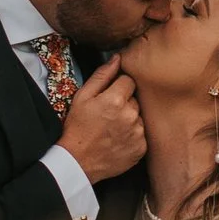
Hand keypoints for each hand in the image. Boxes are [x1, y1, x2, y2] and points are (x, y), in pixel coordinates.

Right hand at [58, 57, 143, 182]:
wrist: (78, 161)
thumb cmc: (77, 128)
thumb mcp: (82, 97)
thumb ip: (101, 76)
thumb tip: (117, 58)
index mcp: (115, 100)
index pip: (129, 81)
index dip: (118, 87)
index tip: (109, 96)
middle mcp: (130, 115)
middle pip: (135, 99)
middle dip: (124, 103)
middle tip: (108, 114)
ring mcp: (138, 133)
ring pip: (139, 116)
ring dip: (129, 119)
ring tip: (112, 128)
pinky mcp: (141, 148)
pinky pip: (141, 134)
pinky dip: (132, 135)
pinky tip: (118, 139)